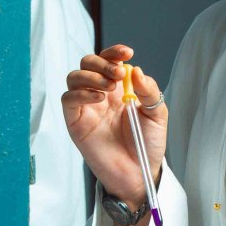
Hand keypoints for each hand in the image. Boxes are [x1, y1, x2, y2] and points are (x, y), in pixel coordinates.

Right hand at [60, 45, 165, 206]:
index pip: (110, 60)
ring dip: (91, 76)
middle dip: (102, 63)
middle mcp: (100, 94)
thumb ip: (149, 91)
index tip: (126, 53)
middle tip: (118, 75)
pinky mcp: (75, 122)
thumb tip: (135, 70)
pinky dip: (81, 93)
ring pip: (74, 77)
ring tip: (109, 88)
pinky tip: (99, 98)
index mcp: (120, 88)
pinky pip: (68, 99)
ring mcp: (86, 107)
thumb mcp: (157, 114)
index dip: (114, 52)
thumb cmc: (147, 145)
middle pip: (88, 63)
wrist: (139, 173)